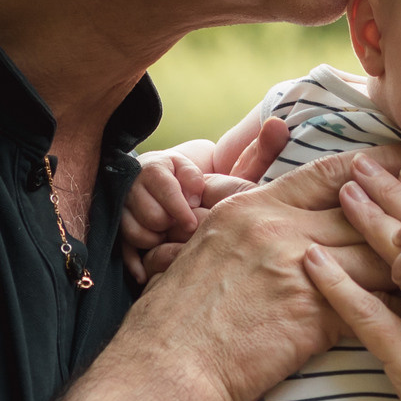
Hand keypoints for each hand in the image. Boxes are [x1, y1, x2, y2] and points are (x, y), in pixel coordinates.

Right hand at [118, 143, 400, 400]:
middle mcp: (278, 230)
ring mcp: (296, 271)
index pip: (331, 172)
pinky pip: (372, 304)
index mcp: (252, 207)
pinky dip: (399, 307)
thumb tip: (279, 217)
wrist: (169, 369)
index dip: (378, 164)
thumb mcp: (207, 248)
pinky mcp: (312, 316)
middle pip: (364, 213)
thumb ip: (251, 226)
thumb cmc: (178, 317)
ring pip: (376, 257)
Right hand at [119, 121, 289, 285]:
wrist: (189, 203)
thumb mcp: (236, 169)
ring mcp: (128, 209)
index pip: (160, 179)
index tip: (195, 210)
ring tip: (174, 242)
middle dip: (170, 223)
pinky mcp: (121, 232)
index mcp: (163, 166)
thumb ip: (258, 151)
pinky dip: (135, 263)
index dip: (180, 201)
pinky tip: (147, 274)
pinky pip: (122, 249)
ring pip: (135, 230)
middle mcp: (140, 184)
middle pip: (148, 210)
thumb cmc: (219, 190)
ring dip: (155, 240)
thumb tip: (279, 126)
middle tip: (189, 229)